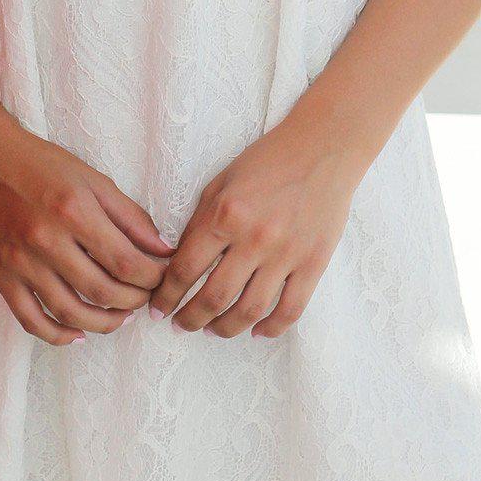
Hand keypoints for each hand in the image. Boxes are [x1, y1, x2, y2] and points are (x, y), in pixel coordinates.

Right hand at [0, 122, 174, 345]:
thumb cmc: (42, 165)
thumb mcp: (93, 180)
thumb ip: (131, 217)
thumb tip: (163, 251)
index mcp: (74, 211)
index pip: (126, 262)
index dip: (152, 278)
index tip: (161, 278)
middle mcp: (46, 240)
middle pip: (102, 291)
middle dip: (133, 302)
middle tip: (144, 298)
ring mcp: (20, 262)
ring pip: (70, 312)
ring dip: (103, 323)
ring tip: (119, 318)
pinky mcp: (0, 276)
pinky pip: (31, 319)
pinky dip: (57, 335)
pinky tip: (77, 333)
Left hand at [148, 120, 366, 337]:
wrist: (323, 148)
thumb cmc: (267, 161)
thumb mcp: (221, 183)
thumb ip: (200, 223)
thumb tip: (180, 264)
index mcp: (225, 214)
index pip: (185, 269)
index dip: (167, 296)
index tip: (158, 309)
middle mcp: (254, 238)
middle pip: (214, 297)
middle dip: (190, 318)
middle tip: (182, 325)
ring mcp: (286, 254)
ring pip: (249, 310)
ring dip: (225, 328)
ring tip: (214, 330)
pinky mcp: (314, 262)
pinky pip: (291, 309)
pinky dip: (271, 328)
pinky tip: (257, 331)